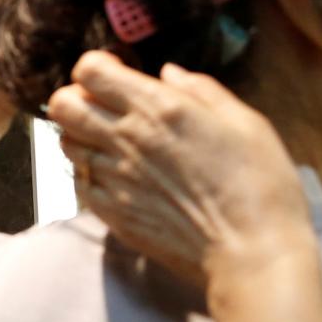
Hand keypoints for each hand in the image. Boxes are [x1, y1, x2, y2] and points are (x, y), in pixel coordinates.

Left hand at [45, 52, 312, 290]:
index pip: (90, 72)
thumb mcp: (244, 121)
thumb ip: (202, 90)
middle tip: (104, 107)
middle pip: (62, 106)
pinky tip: (119, 179)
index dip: (97, 67)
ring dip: (82, 137)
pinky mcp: (113, 215)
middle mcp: (125, 140)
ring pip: (66, 146)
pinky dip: (90, 175)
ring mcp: (114, 181)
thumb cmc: (259, 185)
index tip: (118, 75)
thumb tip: (169, 74)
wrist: (251, 253)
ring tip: (113, 143)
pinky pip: (80, 185)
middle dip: (76, 98)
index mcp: (157, 108)